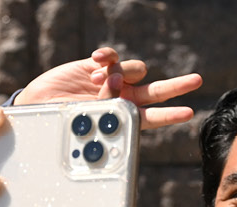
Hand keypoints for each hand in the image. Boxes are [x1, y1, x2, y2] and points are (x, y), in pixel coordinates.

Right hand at [17, 47, 200, 129]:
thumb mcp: (85, 119)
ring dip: (119, 74)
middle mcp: (124, 98)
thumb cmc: (63, 119)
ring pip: (136, 70)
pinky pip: (113, 56)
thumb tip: (116, 83)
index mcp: (125, 117)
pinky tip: (96, 60)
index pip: (154, 117)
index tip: (189, 113)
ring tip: (96, 83)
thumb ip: (104, 104)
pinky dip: (108, 56)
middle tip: (197, 80)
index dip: (171, 115)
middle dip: (177, 86)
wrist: (40, 106)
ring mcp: (113, 80)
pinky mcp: (98, 65)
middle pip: (157, 91)